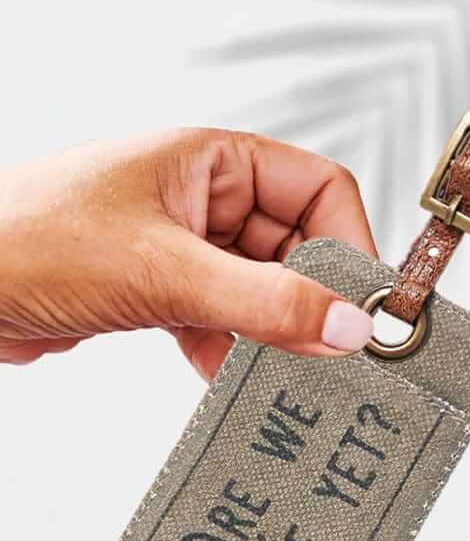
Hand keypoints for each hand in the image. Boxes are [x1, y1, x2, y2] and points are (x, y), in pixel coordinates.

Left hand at [0, 128, 377, 378]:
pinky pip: (225, 320)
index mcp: (214, 163)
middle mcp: (207, 201)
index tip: (365, 303)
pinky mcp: (166, 292)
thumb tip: (345, 324)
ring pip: (263, 291)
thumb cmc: (24, 239)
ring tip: (282, 369)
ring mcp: (188, 249)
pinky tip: (228, 377)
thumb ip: (264, 301)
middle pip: (297, 248)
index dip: (350, 244)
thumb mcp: (164, 271)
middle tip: (329, 347)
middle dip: (312, 300)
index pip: (320, 191)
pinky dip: (232, 352)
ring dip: (271, 332)